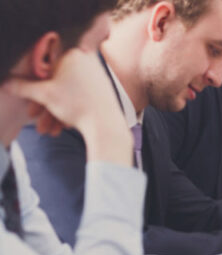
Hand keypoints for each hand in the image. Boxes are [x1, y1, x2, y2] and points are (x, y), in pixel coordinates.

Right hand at [3, 49, 130, 165]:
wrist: (105, 124)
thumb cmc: (77, 105)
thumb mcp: (43, 95)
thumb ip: (22, 87)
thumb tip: (5, 83)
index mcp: (73, 53)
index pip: (45, 61)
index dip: (34, 79)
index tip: (30, 94)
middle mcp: (86, 59)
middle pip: (55, 80)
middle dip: (42, 102)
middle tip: (33, 116)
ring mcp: (95, 73)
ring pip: (66, 91)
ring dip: (53, 111)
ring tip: (47, 129)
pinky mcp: (100, 87)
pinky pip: (78, 96)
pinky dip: (68, 110)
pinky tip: (61, 126)